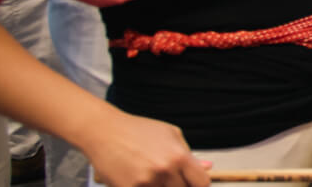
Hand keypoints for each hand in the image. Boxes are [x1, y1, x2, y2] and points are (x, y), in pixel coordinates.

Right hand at [78, 112, 208, 186]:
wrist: (103, 131)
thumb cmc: (137, 130)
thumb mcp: (170, 134)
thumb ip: (189, 153)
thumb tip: (208, 167)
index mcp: (179, 156)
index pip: (202, 183)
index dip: (199, 185)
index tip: (193, 183)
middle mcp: (165, 170)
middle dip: (179, 186)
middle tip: (169, 177)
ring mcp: (146, 182)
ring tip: (153, 174)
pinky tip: (140, 179)